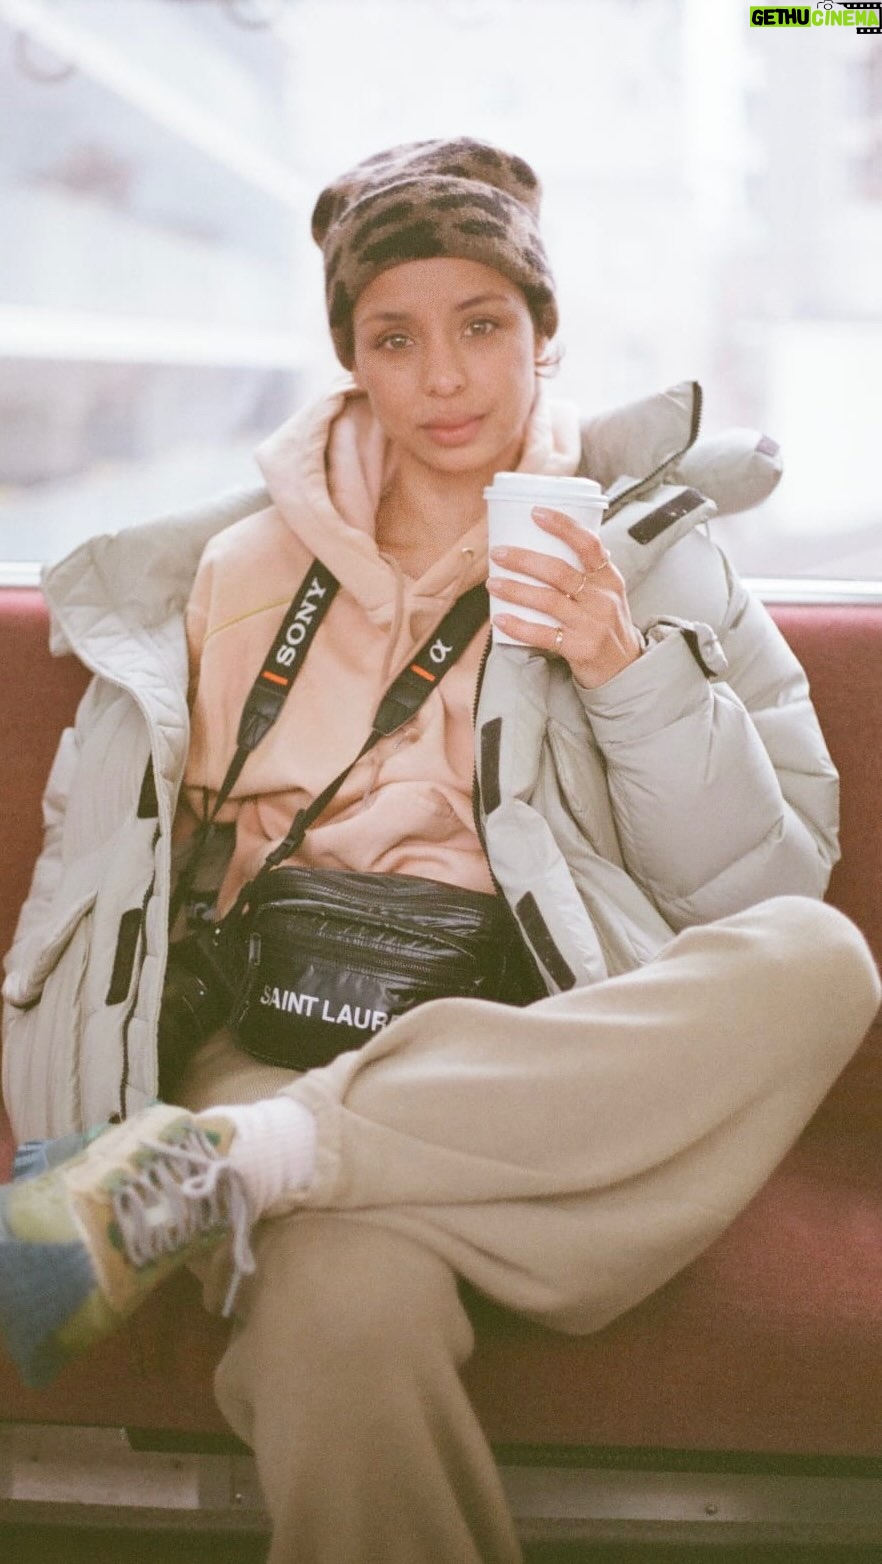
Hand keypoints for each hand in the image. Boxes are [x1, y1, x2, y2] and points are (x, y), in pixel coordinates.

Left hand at [487, 506, 641, 689]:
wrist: (624, 669)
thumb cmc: (607, 625)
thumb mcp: (608, 593)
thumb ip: (586, 571)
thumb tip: (552, 540)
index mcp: (609, 579)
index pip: (588, 544)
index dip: (562, 526)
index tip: (535, 512)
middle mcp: (601, 599)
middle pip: (559, 571)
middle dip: (524, 559)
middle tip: (498, 552)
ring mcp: (591, 625)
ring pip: (548, 601)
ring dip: (516, 590)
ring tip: (493, 583)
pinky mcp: (579, 649)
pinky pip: (543, 635)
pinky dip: (519, 626)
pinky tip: (500, 618)